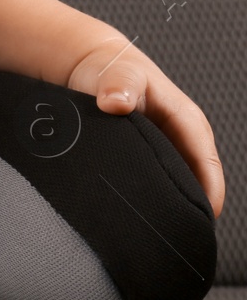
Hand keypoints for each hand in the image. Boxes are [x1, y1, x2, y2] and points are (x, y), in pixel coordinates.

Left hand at [68, 36, 224, 217]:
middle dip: (188, 207)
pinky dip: (149, 196)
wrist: (92, 66)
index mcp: (187, 122)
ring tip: (152, 229)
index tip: (199, 218)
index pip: (206, 164)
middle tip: (171, 233)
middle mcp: (181, 138)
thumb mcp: (119, 74)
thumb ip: (119, 85)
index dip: (208, 193)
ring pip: (175, 183)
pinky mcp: (146, 156)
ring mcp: (164, 148)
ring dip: (168, 203)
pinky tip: (134, 214)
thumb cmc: (111, 68)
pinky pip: (155, 180)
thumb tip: (116, 102)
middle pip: (194, 181)